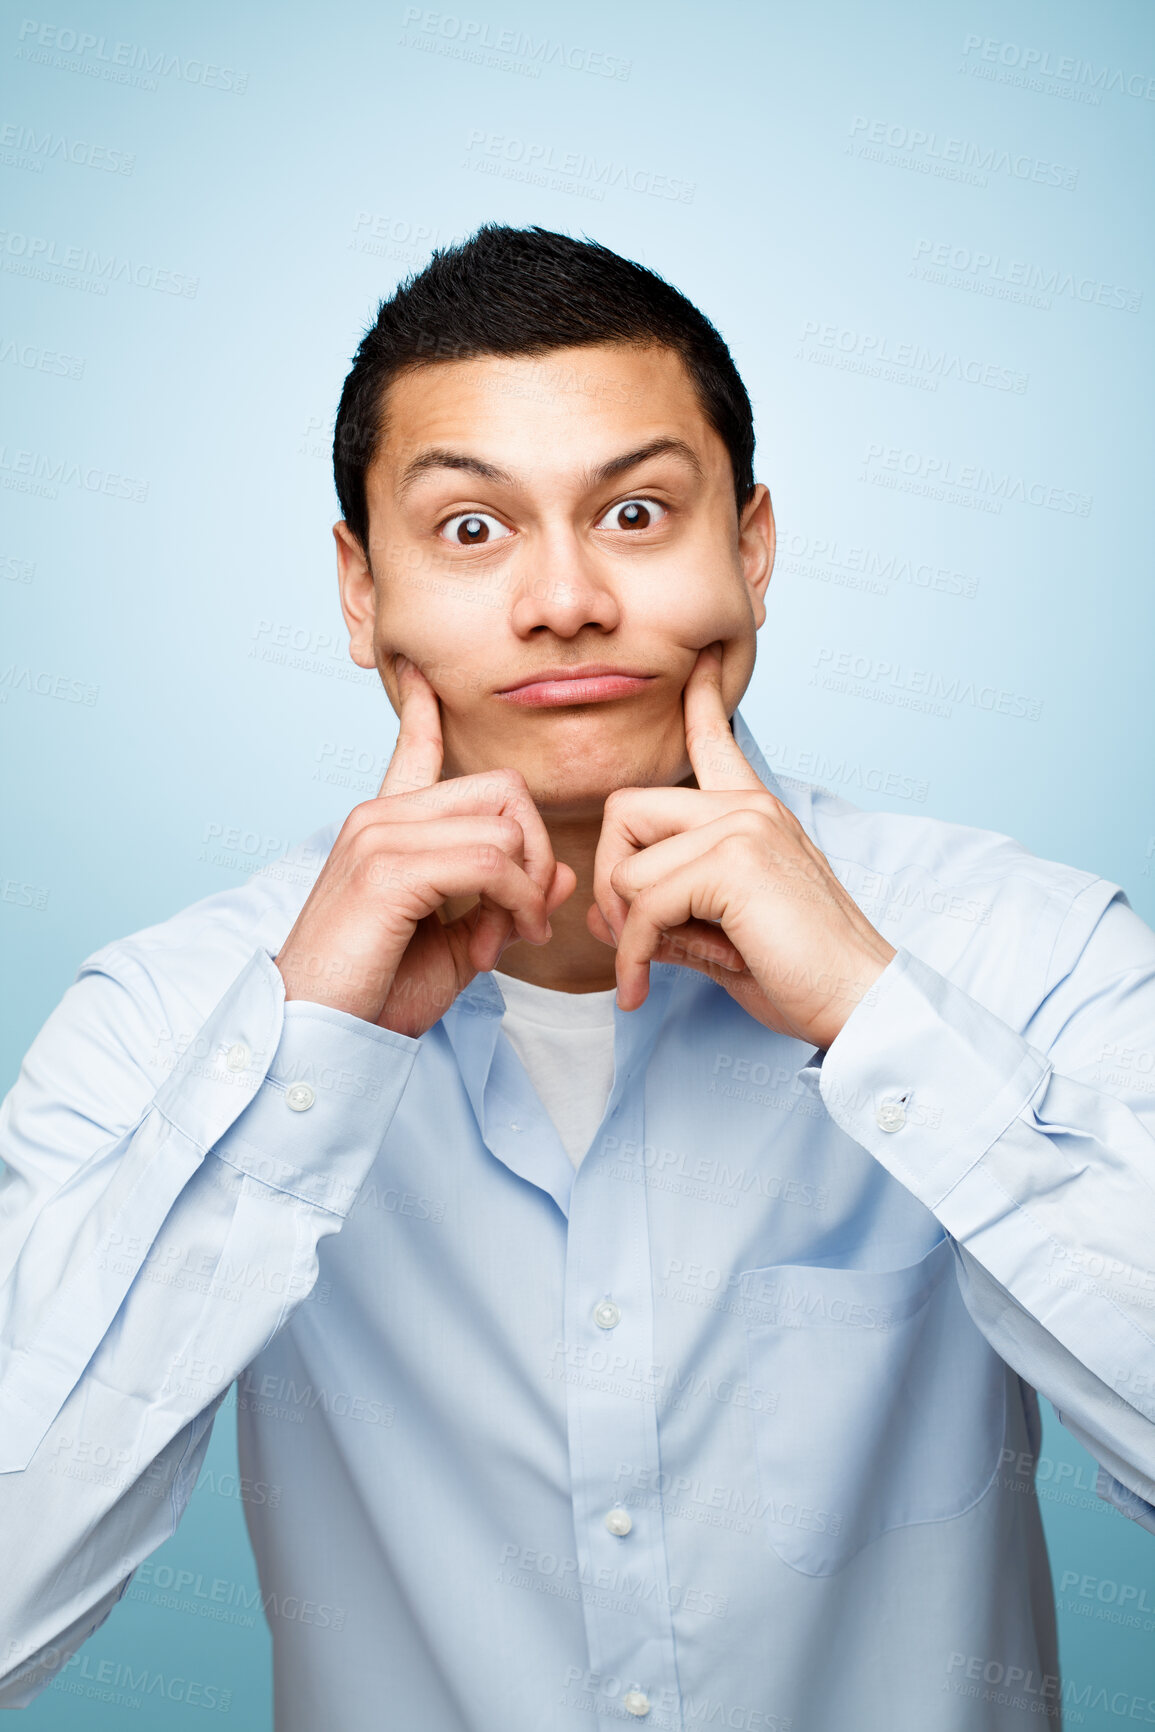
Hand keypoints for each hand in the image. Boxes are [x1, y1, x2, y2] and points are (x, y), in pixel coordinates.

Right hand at [276, 656, 576, 1036]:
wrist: (316, 1035)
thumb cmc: (376, 992)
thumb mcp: (455, 943)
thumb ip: (503, 903)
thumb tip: (560, 874)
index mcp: (386, 827)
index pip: (414, 748)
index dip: (427, 714)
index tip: (424, 679)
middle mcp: (380, 817)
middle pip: (502, 791)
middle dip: (537, 853)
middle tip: (528, 914)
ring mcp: (381, 837)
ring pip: (505, 828)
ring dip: (527, 891)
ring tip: (503, 940)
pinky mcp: (388, 871)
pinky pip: (491, 863)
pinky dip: (514, 903)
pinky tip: (497, 943)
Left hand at [588, 646, 894, 1047]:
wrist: (859, 1001)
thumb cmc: (800, 975)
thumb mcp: (720, 938)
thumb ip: (663, 916)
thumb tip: (599, 913)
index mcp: (754, 814)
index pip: (715, 739)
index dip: (700, 701)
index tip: (702, 661)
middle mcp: (747, 808)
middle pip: (625, 810)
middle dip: (609, 879)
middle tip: (629, 936)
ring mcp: (742, 827)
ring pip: (626, 867)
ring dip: (626, 930)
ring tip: (655, 967)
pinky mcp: (733, 863)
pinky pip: (642, 904)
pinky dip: (633, 953)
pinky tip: (644, 987)